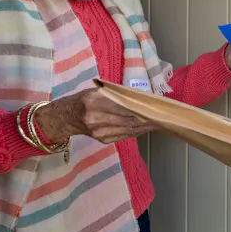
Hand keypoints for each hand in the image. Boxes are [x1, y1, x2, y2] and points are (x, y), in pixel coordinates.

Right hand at [34, 88, 156, 144]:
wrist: (68, 117)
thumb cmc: (86, 99)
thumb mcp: (98, 91)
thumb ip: (117, 94)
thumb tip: (141, 98)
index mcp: (94, 102)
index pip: (123, 107)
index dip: (141, 109)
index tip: (155, 108)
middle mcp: (96, 119)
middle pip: (128, 120)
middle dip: (147, 119)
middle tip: (162, 116)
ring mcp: (99, 132)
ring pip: (129, 130)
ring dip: (145, 126)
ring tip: (158, 121)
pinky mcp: (103, 140)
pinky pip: (125, 135)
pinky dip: (137, 131)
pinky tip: (146, 127)